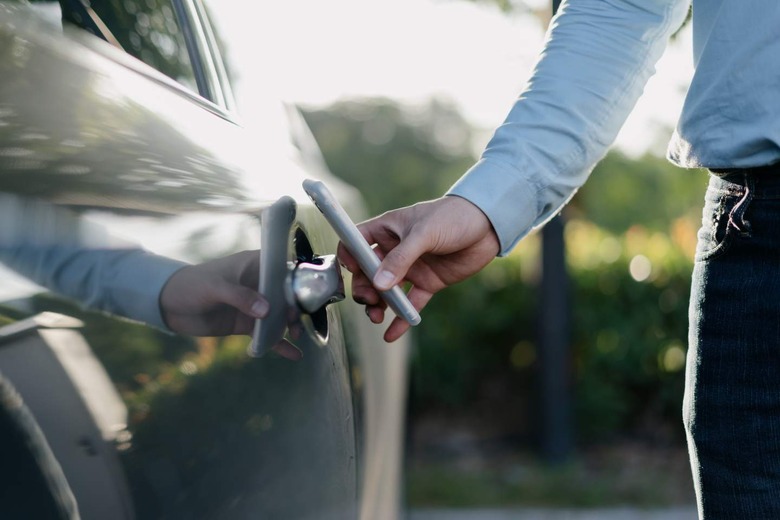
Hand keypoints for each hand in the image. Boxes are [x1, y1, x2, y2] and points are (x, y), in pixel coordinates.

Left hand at [159, 250, 301, 359]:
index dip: (297, 281)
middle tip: (295, 322)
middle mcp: (259, 284)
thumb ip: (240, 297)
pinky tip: (294, 355)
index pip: (282, 269)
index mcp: (254, 265)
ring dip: (290, 326)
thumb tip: (266, 311)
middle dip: (296, 308)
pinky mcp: (247, 324)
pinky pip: (267, 334)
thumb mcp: (215, 287)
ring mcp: (254, 305)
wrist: (169, 305)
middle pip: (286, 295)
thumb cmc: (191, 285)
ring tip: (296, 336)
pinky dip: (279, 344)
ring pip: (280, 315)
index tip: (305, 296)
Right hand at [338, 196, 499, 341]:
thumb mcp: (424, 233)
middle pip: (368, 272)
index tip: (352, 271)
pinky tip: (391, 335)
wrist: (488, 225)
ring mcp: (411, 268)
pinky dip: (401, 319)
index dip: (349, 257)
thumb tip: (379, 284)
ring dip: (378, 305)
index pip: (356, 242)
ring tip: (377, 317)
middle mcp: (395, 250)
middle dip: (363, 287)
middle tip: (369, 299)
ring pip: (386, 291)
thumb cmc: (453, 216)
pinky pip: (410, 303)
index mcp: (387, 229)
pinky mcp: (428, 283)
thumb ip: (400, 259)